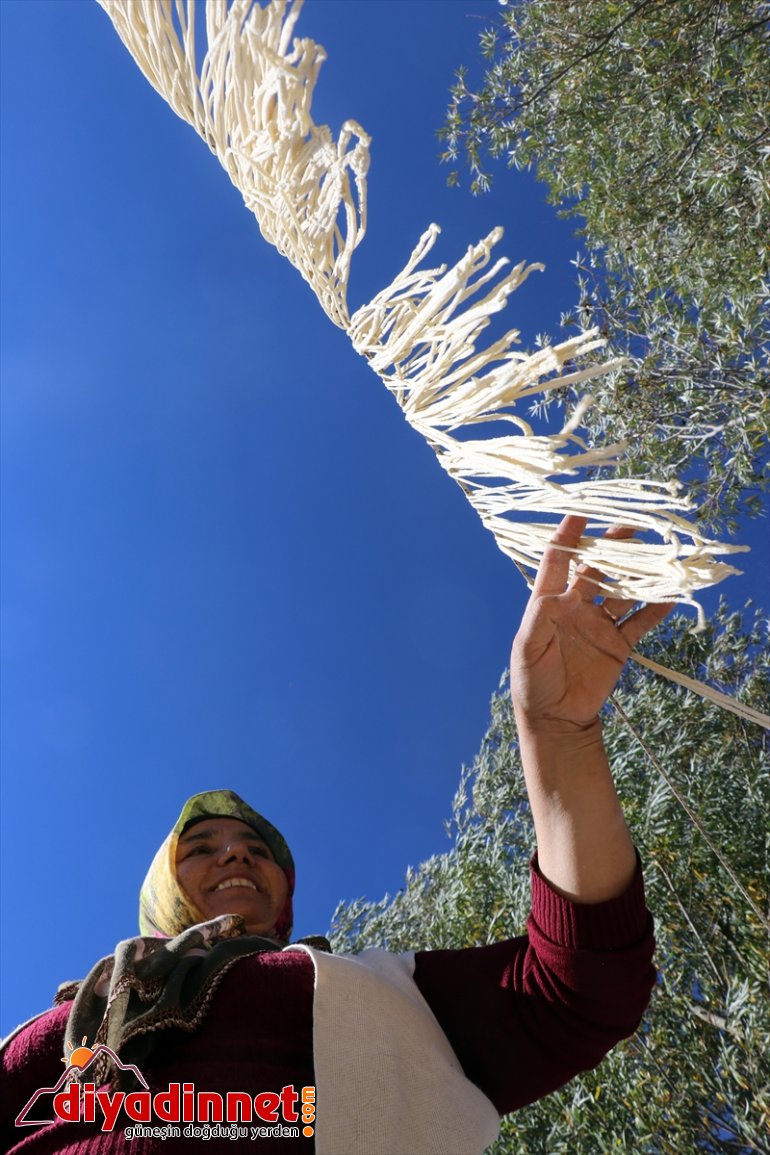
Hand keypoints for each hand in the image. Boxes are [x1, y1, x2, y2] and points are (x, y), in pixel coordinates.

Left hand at [510, 515, 673, 736]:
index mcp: (549, 602)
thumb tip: (567, 593)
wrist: (555, 718)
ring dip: (638, 574)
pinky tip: (672, 594)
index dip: (568, 536)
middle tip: (632, 526)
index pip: (558, 560)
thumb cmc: (531, 680)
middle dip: (613, 547)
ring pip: (623, 591)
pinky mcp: (618, 644)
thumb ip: (543, 617)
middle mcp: (576, 607)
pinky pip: (640, 621)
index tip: (581, 512)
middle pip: (597, 569)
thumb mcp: (527, 647)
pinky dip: (656, 608)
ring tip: (659, 555)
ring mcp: (599, 624)